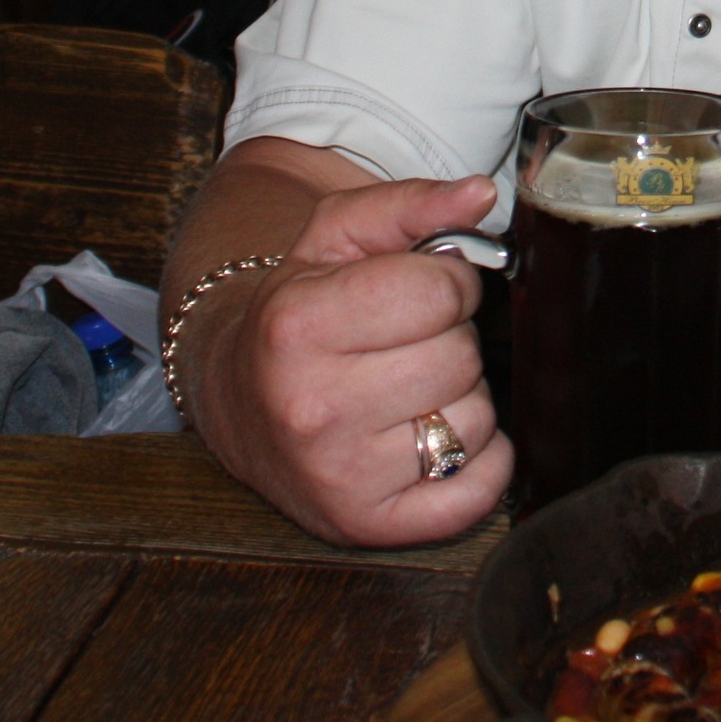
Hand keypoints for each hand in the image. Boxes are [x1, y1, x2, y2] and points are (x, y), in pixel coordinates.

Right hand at [183, 172, 512, 545]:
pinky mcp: (368, 526)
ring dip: (458, 399)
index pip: (444, 291)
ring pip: (475, 420)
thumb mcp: (336, 239)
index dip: (446, 283)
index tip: (416, 293)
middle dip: (450, 340)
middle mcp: (312, 408)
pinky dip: (478, 463)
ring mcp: (340, 476)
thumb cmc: (300, 313)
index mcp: (299, 326)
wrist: (240, 403)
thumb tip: (480, 194)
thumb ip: (411, 204)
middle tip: (404, 345)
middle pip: (462, 356)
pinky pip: (478, 491)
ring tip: (405, 391)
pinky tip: (432, 438)